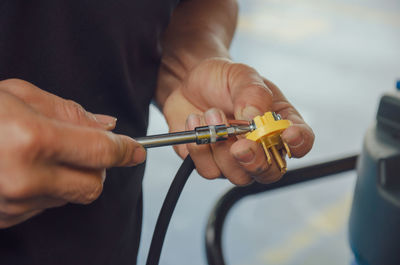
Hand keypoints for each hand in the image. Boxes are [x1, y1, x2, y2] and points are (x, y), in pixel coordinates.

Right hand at [0, 79, 145, 227]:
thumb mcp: (20, 95)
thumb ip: (71, 113)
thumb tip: (109, 126)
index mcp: (31, 140)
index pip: (102, 152)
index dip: (126, 150)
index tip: (137, 150)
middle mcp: (23, 178)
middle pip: (93, 186)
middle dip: (98, 168)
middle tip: (86, 149)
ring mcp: (12, 203)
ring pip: (69, 197)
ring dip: (68, 177)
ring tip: (39, 154)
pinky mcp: (3, 218)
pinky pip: (43, 207)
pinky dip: (45, 190)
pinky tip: (23, 170)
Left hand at [162, 58, 313, 185]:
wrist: (190, 82)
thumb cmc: (223, 80)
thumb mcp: (241, 75)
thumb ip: (252, 93)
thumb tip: (254, 117)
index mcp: (280, 122)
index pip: (301, 141)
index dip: (299, 143)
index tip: (288, 134)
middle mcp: (262, 146)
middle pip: (270, 172)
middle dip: (255, 161)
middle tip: (240, 146)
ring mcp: (236, 159)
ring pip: (238, 176)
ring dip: (221, 147)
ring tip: (211, 113)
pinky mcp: (211, 164)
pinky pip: (208, 170)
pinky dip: (199, 147)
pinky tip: (195, 121)